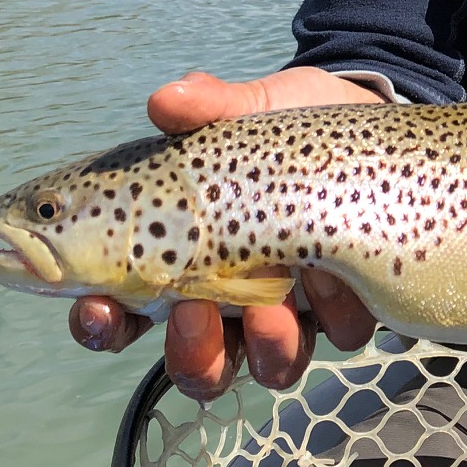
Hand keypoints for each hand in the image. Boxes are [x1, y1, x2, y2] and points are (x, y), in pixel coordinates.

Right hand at [68, 67, 381, 399]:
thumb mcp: (248, 111)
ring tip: (275, 298)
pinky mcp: (346, 309)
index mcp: (182, 259)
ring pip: (266, 367)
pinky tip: (337, 270)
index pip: (120, 313)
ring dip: (266, 343)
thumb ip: (208, 107)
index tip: (99, 307)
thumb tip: (165, 99)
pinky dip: (334, 311)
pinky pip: (336, 336)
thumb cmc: (286, 128)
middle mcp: (230, 302)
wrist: (366, 124)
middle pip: (194, 365)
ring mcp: (291, 313)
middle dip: (190, 352)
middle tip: (192, 311)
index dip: (99, 323)